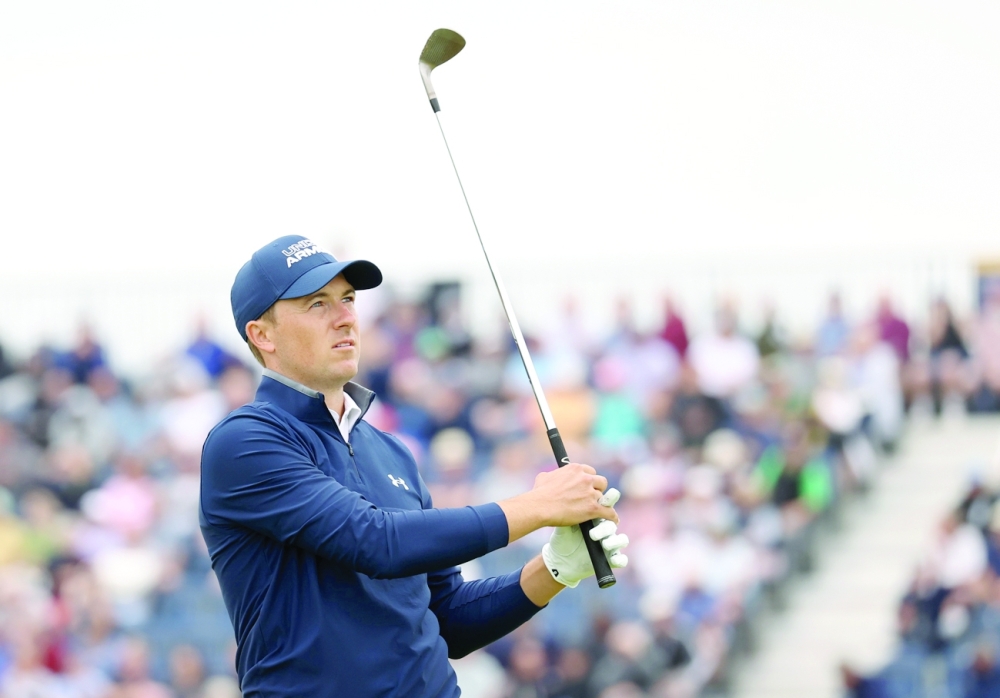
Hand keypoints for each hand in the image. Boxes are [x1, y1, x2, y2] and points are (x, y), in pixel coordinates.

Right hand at [498, 463, 617, 542]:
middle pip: (601, 482)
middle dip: (598, 490)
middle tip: (593, 498)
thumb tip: (551, 477)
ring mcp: (590, 493)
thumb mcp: (545, 477)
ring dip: (600, 504)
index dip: (590, 480)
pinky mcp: (593, 508)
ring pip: (604, 498)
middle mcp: (585, 478)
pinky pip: (609, 511)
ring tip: (598, 511)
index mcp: (575, 469)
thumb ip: (554, 475)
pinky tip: (613, 519)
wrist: (539, 507)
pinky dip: (611, 516)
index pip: (591, 472)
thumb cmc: (539, 493)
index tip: (587, 487)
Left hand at [541, 488, 628, 587]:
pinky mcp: (610, 559)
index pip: (607, 506)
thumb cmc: (562, 538)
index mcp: (597, 516)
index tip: (601, 503)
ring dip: (613, 541)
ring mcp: (610, 543)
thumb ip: (573, 509)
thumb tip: (576, 491)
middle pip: (612, 524)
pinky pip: (621, 559)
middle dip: (605, 526)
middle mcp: (606, 529)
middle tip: (592, 533)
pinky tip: (614, 560)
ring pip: (621, 540)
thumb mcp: (566, 523)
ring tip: (604, 544)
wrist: (560, 559)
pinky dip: (620, 559)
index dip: (608, 503)